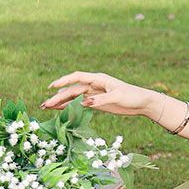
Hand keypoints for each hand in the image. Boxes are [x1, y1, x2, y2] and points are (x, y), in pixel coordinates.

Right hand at [39, 71, 156, 117]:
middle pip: (72, 90)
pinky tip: (61, 110)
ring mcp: (94, 94)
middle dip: (58, 96)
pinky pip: (81, 104)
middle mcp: (94, 85)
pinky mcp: (97, 104)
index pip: (77, 78)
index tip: (52, 87)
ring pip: (74, 98)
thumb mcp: (117, 97)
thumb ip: (100, 100)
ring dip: (62, 102)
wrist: (143, 103)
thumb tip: (83, 103)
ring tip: (47, 107)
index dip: (64, 81)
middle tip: (45, 104)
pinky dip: (71, 107)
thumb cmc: (132, 96)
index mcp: (98, 79)